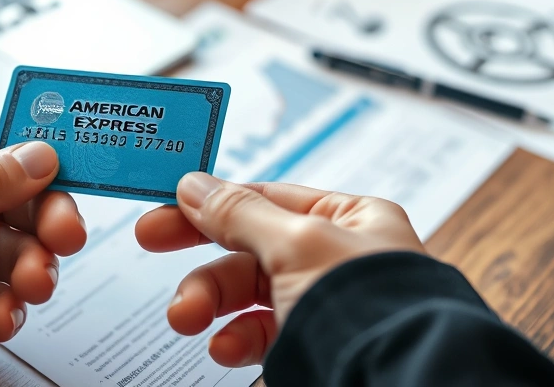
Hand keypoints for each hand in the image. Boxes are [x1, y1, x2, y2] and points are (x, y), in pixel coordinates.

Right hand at [135, 174, 423, 367]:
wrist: (400, 384)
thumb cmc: (371, 308)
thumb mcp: (296, 244)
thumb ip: (239, 213)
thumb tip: (194, 186)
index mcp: (350, 220)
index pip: (265, 199)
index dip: (210, 205)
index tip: (163, 214)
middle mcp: (339, 260)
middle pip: (249, 250)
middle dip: (205, 265)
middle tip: (153, 256)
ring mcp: (326, 306)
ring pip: (249, 297)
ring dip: (212, 306)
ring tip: (186, 319)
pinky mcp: (316, 347)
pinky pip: (264, 337)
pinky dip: (238, 341)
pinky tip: (225, 349)